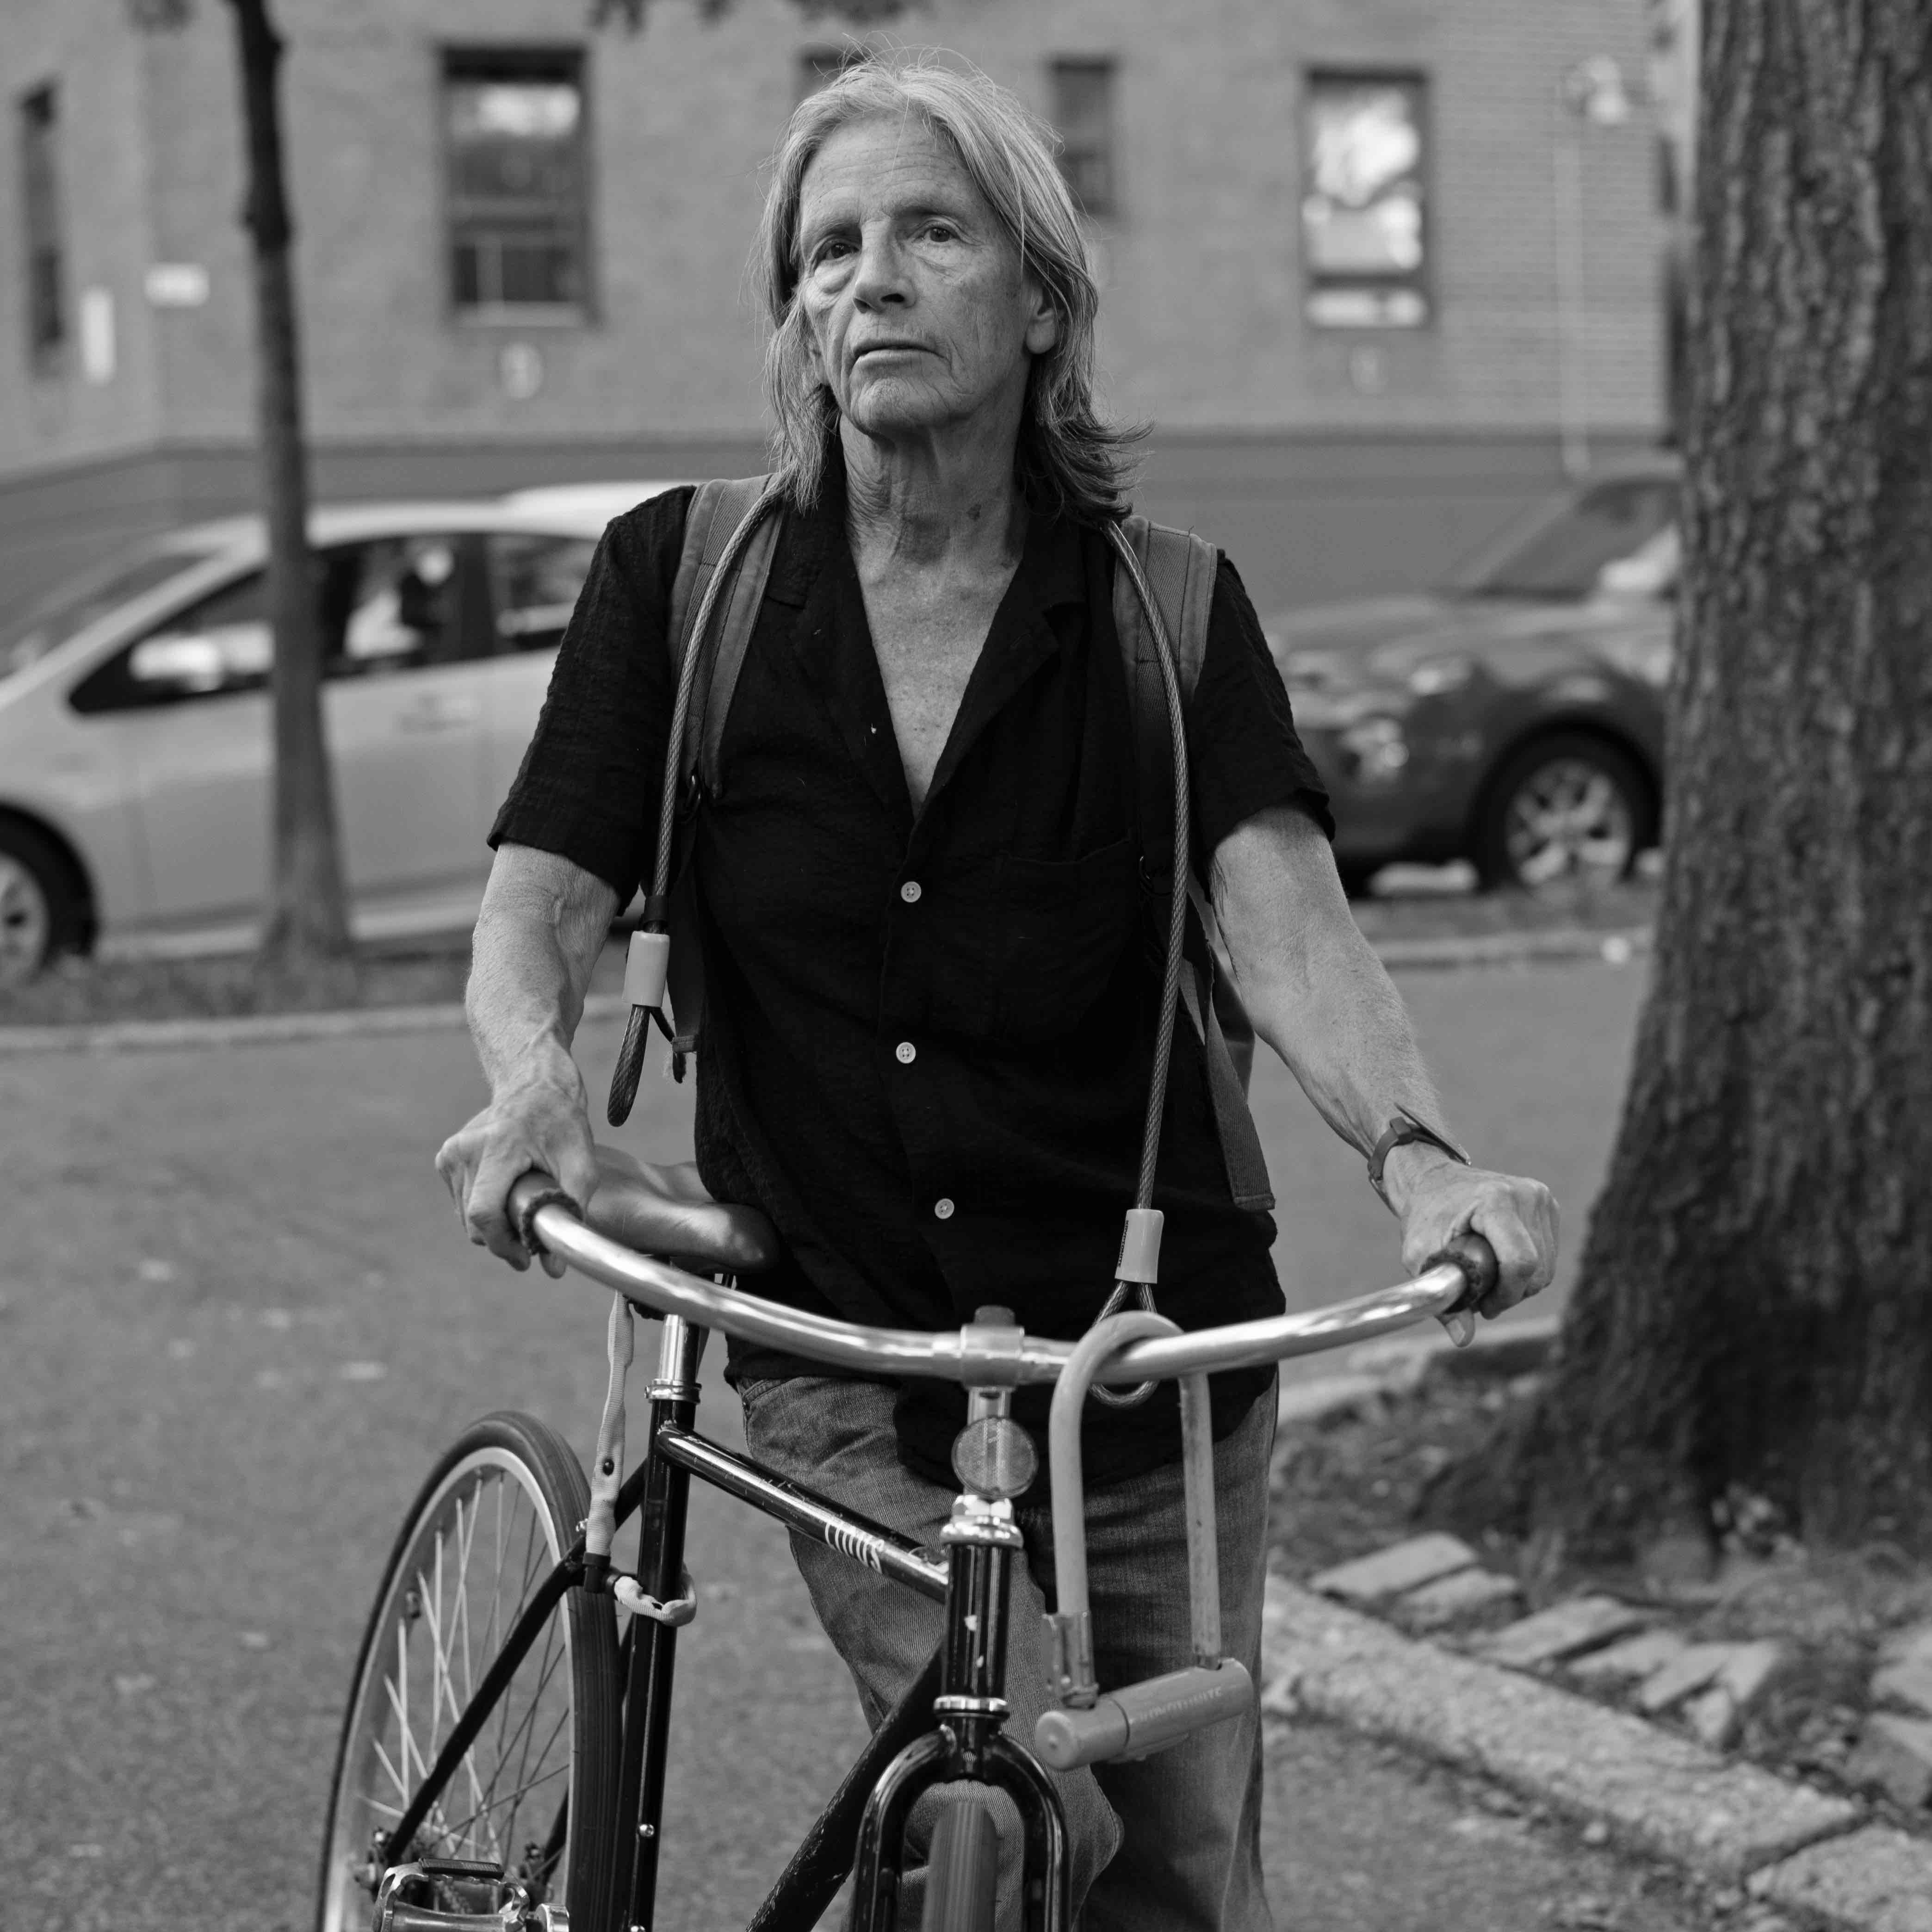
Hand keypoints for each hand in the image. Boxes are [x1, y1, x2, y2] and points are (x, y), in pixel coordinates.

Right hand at [434, 1068, 599, 1278]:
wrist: (535, 1084)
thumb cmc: (562, 1122)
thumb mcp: (582, 1163)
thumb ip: (571, 1212)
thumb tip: (553, 1269)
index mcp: (496, 1148)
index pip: (483, 1214)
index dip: (503, 1245)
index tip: (526, 1258)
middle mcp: (464, 1150)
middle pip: (474, 1222)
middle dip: (503, 1239)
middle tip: (533, 1237)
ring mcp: (450, 1154)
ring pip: (466, 1216)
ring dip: (494, 1225)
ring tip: (523, 1206)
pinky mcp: (445, 1158)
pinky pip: (462, 1202)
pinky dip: (484, 1208)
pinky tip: (507, 1190)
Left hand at [1385, 1145, 1558, 1318]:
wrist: (1431, 1179)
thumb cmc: (1424, 1216)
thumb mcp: (1419, 1255)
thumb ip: (1440, 1296)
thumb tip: (1463, 1337)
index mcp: (1495, 1201)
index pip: (1521, 1261)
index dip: (1506, 1294)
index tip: (1483, 1305)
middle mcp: (1527, 1195)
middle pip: (1537, 1270)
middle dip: (1510, 1293)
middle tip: (1481, 1296)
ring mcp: (1541, 1198)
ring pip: (1546, 1267)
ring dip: (1520, 1285)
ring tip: (1487, 1280)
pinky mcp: (1547, 1205)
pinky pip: (1548, 1255)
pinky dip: (1527, 1270)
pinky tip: (1501, 1264)